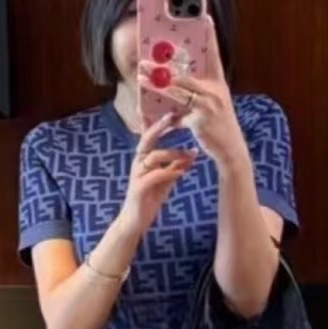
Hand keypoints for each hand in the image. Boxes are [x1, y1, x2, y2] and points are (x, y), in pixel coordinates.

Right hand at [117, 113, 196, 240]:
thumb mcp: (165, 179)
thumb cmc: (150, 197)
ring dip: (174, 153)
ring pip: (154, 156)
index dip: (158, 122)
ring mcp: (136, 174)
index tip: (170, 108)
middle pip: (147, 139)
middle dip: (160, 126)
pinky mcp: (139, 188)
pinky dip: (171, 171)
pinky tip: (183, 171)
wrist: (135, 220)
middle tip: (174, 116)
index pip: (149, 135)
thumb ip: (175, 166)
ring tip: (190, 155)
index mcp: (143, 158)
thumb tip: (191, 154)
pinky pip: (156, 175)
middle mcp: (138, 162)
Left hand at [141, 20, 249, 173]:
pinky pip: (177, 112)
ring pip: (179, 88)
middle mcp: (216, 90)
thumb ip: (192, 99)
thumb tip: (174, 94)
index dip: (210, 35)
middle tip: (148, 52)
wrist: (231, 151)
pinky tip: (149, 111)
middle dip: (166, 61)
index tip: (205, 16)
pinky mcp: (201, 120)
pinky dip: (164, 112)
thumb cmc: (218, 129)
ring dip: (157, 80)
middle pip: (186, 70)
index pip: (214, 54)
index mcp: (219, 83)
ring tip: (141, 72)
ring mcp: (209, 105)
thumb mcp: (208, 109)